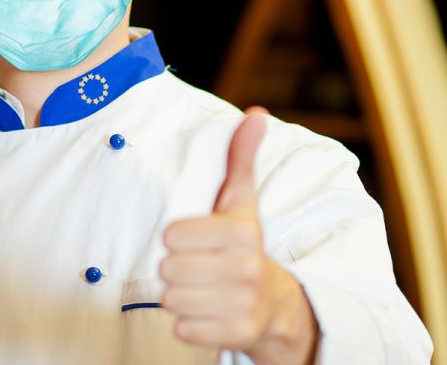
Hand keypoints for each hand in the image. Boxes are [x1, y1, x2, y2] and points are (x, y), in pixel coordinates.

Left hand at [159, 108, 316, 364]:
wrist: (278, 305)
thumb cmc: (244, 246)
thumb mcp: (242, 202)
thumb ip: (241, 158)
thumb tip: (256, 114)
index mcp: (243, 232)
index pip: (172, 236)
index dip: (175, 239)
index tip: (190, 240)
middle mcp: (247, 268)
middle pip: (168, 270)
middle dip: (174, 270)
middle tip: (194, 268)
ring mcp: (244, 303)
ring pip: (172, 300)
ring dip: (177, 297)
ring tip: (198, 289)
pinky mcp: (238, 334)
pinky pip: (183, 329)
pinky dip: (186, 324)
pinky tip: (203, 313)